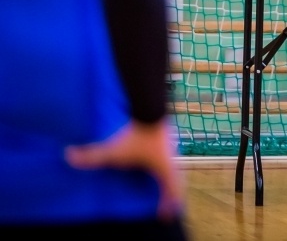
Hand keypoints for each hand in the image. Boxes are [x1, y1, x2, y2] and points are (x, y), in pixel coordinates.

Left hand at [65, 119, 183, 219]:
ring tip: (161, 186)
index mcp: (163, 169)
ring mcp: (170, 148)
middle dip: (172, 194)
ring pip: (174, 169)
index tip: (163, 217)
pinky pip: (168, 157)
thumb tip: (68, 156)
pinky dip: (165, 165)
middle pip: (177, 182)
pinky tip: (155, 162)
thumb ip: (92, 155)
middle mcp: (171, 160)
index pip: (172, 191)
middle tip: (166, 205)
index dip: (168, 205)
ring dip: (170, 179)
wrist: (151, 109)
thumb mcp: (114, 151)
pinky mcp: (166, 138)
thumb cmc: (137, 136)